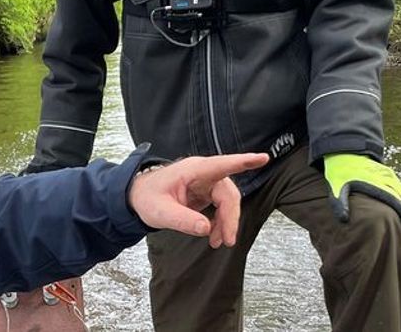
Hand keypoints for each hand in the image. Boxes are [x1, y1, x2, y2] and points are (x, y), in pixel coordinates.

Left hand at [128, 153, 268, 247]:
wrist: (137, 198)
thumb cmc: (147, 198)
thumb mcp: (161, 212)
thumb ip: (183, 220)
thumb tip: (206, 229)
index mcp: (193, 170)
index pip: (222, 164)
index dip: (244, 161)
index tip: (263, 158)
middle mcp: (203, 173)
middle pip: (228, 193)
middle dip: (231, 217)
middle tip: (228, 240)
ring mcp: (206, 183)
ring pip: (227, 201)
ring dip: (227, 222)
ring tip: (218, 242)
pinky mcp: (206, 193)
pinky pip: (221, 207)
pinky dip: (221, 222)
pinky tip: (215, 236)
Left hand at [323, 153, 400, 235]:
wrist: (344, 152)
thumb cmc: (340, 171)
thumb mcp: (336, 186)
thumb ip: (339, 203)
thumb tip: (343, 220)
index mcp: (373, 183)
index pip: (392, 202)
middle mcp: (383, 177)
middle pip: (400, 199)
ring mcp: (386, 173)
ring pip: (400, 192)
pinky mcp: (386, 171)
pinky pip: (398, 185)